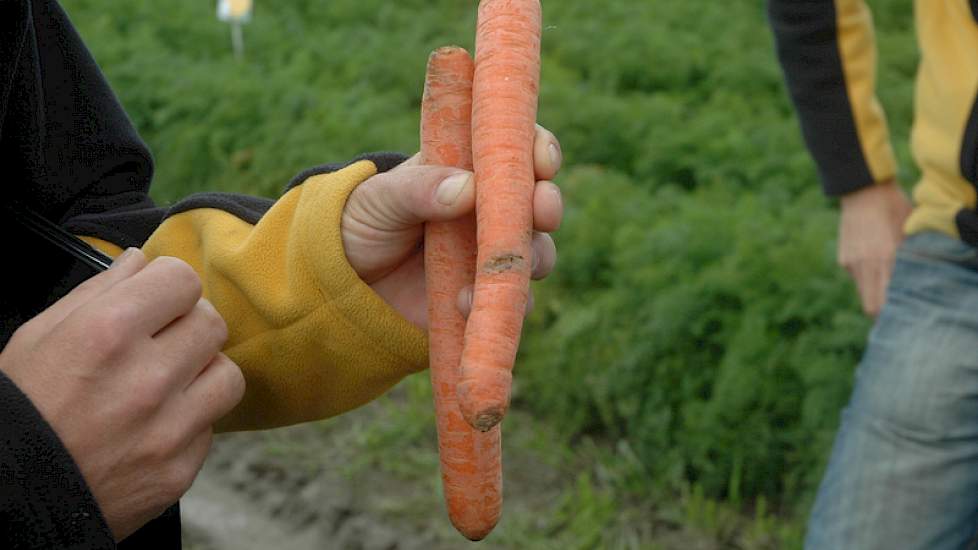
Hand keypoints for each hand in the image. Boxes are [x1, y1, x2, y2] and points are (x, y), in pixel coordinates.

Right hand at [0, 249, 244, 540]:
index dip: (170, 286)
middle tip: (161, 342)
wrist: (10, 498)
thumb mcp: (38, 338)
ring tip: (169, 382)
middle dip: (188, 325)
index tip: (158, 299)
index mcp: (107, 334)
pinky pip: (211, 427)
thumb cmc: (20, 411)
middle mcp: (146, 379)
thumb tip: (141, 262)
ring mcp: (168, 429)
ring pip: (227, 374)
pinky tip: (156, 425)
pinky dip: (191, 421)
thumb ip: (97, 293)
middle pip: (212, 323)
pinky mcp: (180, 470)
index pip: (184, 280)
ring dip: (202, 372)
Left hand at [342, 125, 562, 327]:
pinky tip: (465, 301)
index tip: (543, 161)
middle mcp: (488, 210)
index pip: (517, 149)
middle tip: (542, 211)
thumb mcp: (381, 198)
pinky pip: (513, 301)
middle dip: (548, 204)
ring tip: (500, 266)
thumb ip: (419, 188)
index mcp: (468, 169)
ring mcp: (489, 253)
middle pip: (539, 201)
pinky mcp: (484, 295)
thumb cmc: (362, 223)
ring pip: (537, 252)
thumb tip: (468, 187)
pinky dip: (502, 302)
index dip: (539, 149)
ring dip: (532, 257)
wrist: (341, 283)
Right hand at [837, 179, 912, 316]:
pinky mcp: (843, 259)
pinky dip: (866, 275)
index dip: (892, 312)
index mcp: (885, 258)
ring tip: (885, 277)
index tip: (901, 311)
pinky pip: (857, 277)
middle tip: (893, 305)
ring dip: (873, 291)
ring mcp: (851, 263)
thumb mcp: (908, 233)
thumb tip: (912, 282)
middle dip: (881, 310)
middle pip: (870, 306)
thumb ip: (909, 259)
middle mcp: (865, 265)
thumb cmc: (894, 209)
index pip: (884, 302)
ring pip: (863, 292)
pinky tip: (872, 258)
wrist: (863, 191)